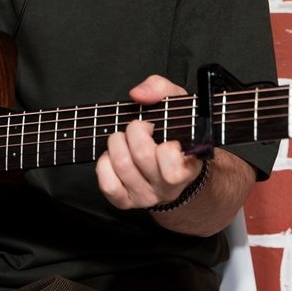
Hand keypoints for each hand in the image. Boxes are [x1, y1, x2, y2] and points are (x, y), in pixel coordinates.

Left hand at [95, 74, 202, 209]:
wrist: (174, 164)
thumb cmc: (175, 132)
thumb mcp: (176, 104)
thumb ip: (160, 89)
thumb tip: (139, 94)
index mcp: (187, 167)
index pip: (173, 168)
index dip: (164, 146)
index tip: (161, 131)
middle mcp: (168, 187)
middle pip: (141, 156)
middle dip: (134, 131)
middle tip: (139, 127)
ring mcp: (147, 196)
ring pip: (122, 166)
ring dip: (116, 143)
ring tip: (124, 138)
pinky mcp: (126, 201)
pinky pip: (108, 185)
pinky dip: (104, 164)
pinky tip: (113, 156)